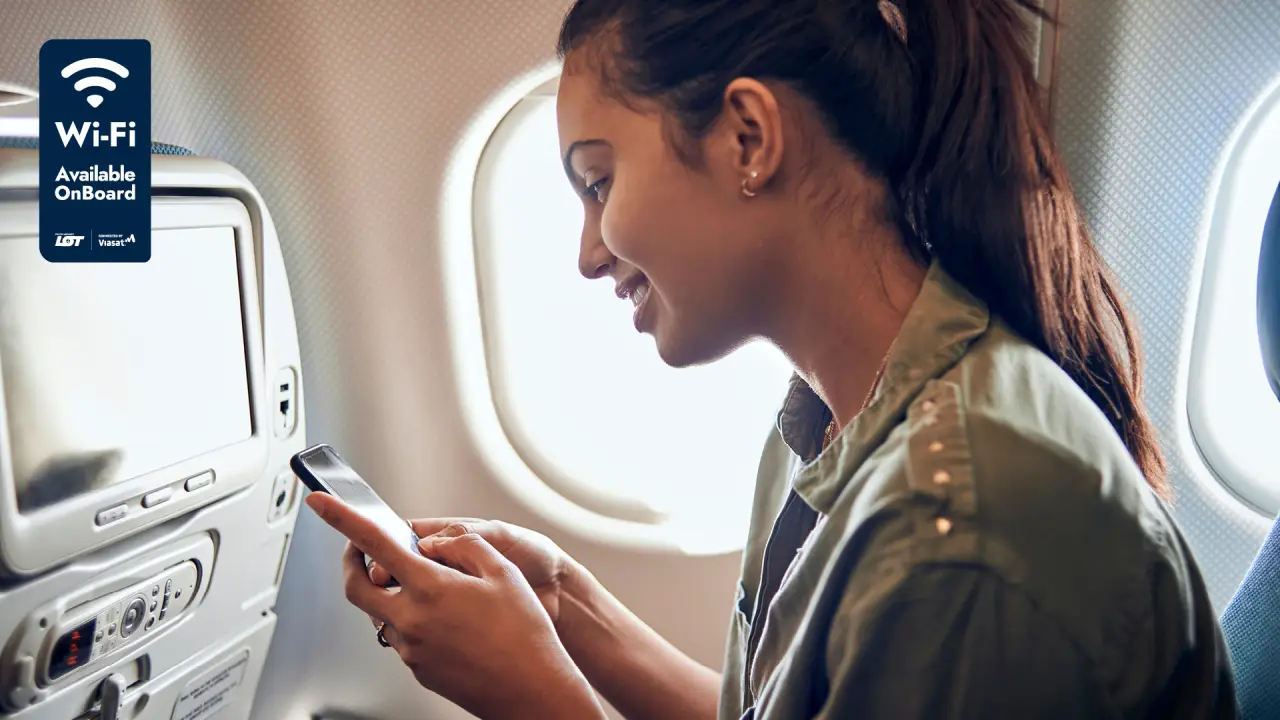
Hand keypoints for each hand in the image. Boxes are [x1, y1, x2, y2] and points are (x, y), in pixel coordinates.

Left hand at [306, 494, 603, 718]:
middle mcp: (411, 620)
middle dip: (352, 563)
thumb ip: (463, 546)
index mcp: (430, 588)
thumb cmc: (524, 634)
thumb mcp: (503, 572)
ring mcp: (411, 650)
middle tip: (359, 550)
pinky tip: (449, 622)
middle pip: (357, 587)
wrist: (532, 692)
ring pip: (382, 614)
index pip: (374, 544)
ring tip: (434, 591)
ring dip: (392, 596)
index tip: (320, 503)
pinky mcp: (419, 670)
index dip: (342, 519)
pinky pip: (403, 638)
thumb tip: (434, 543)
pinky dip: (413, 621)